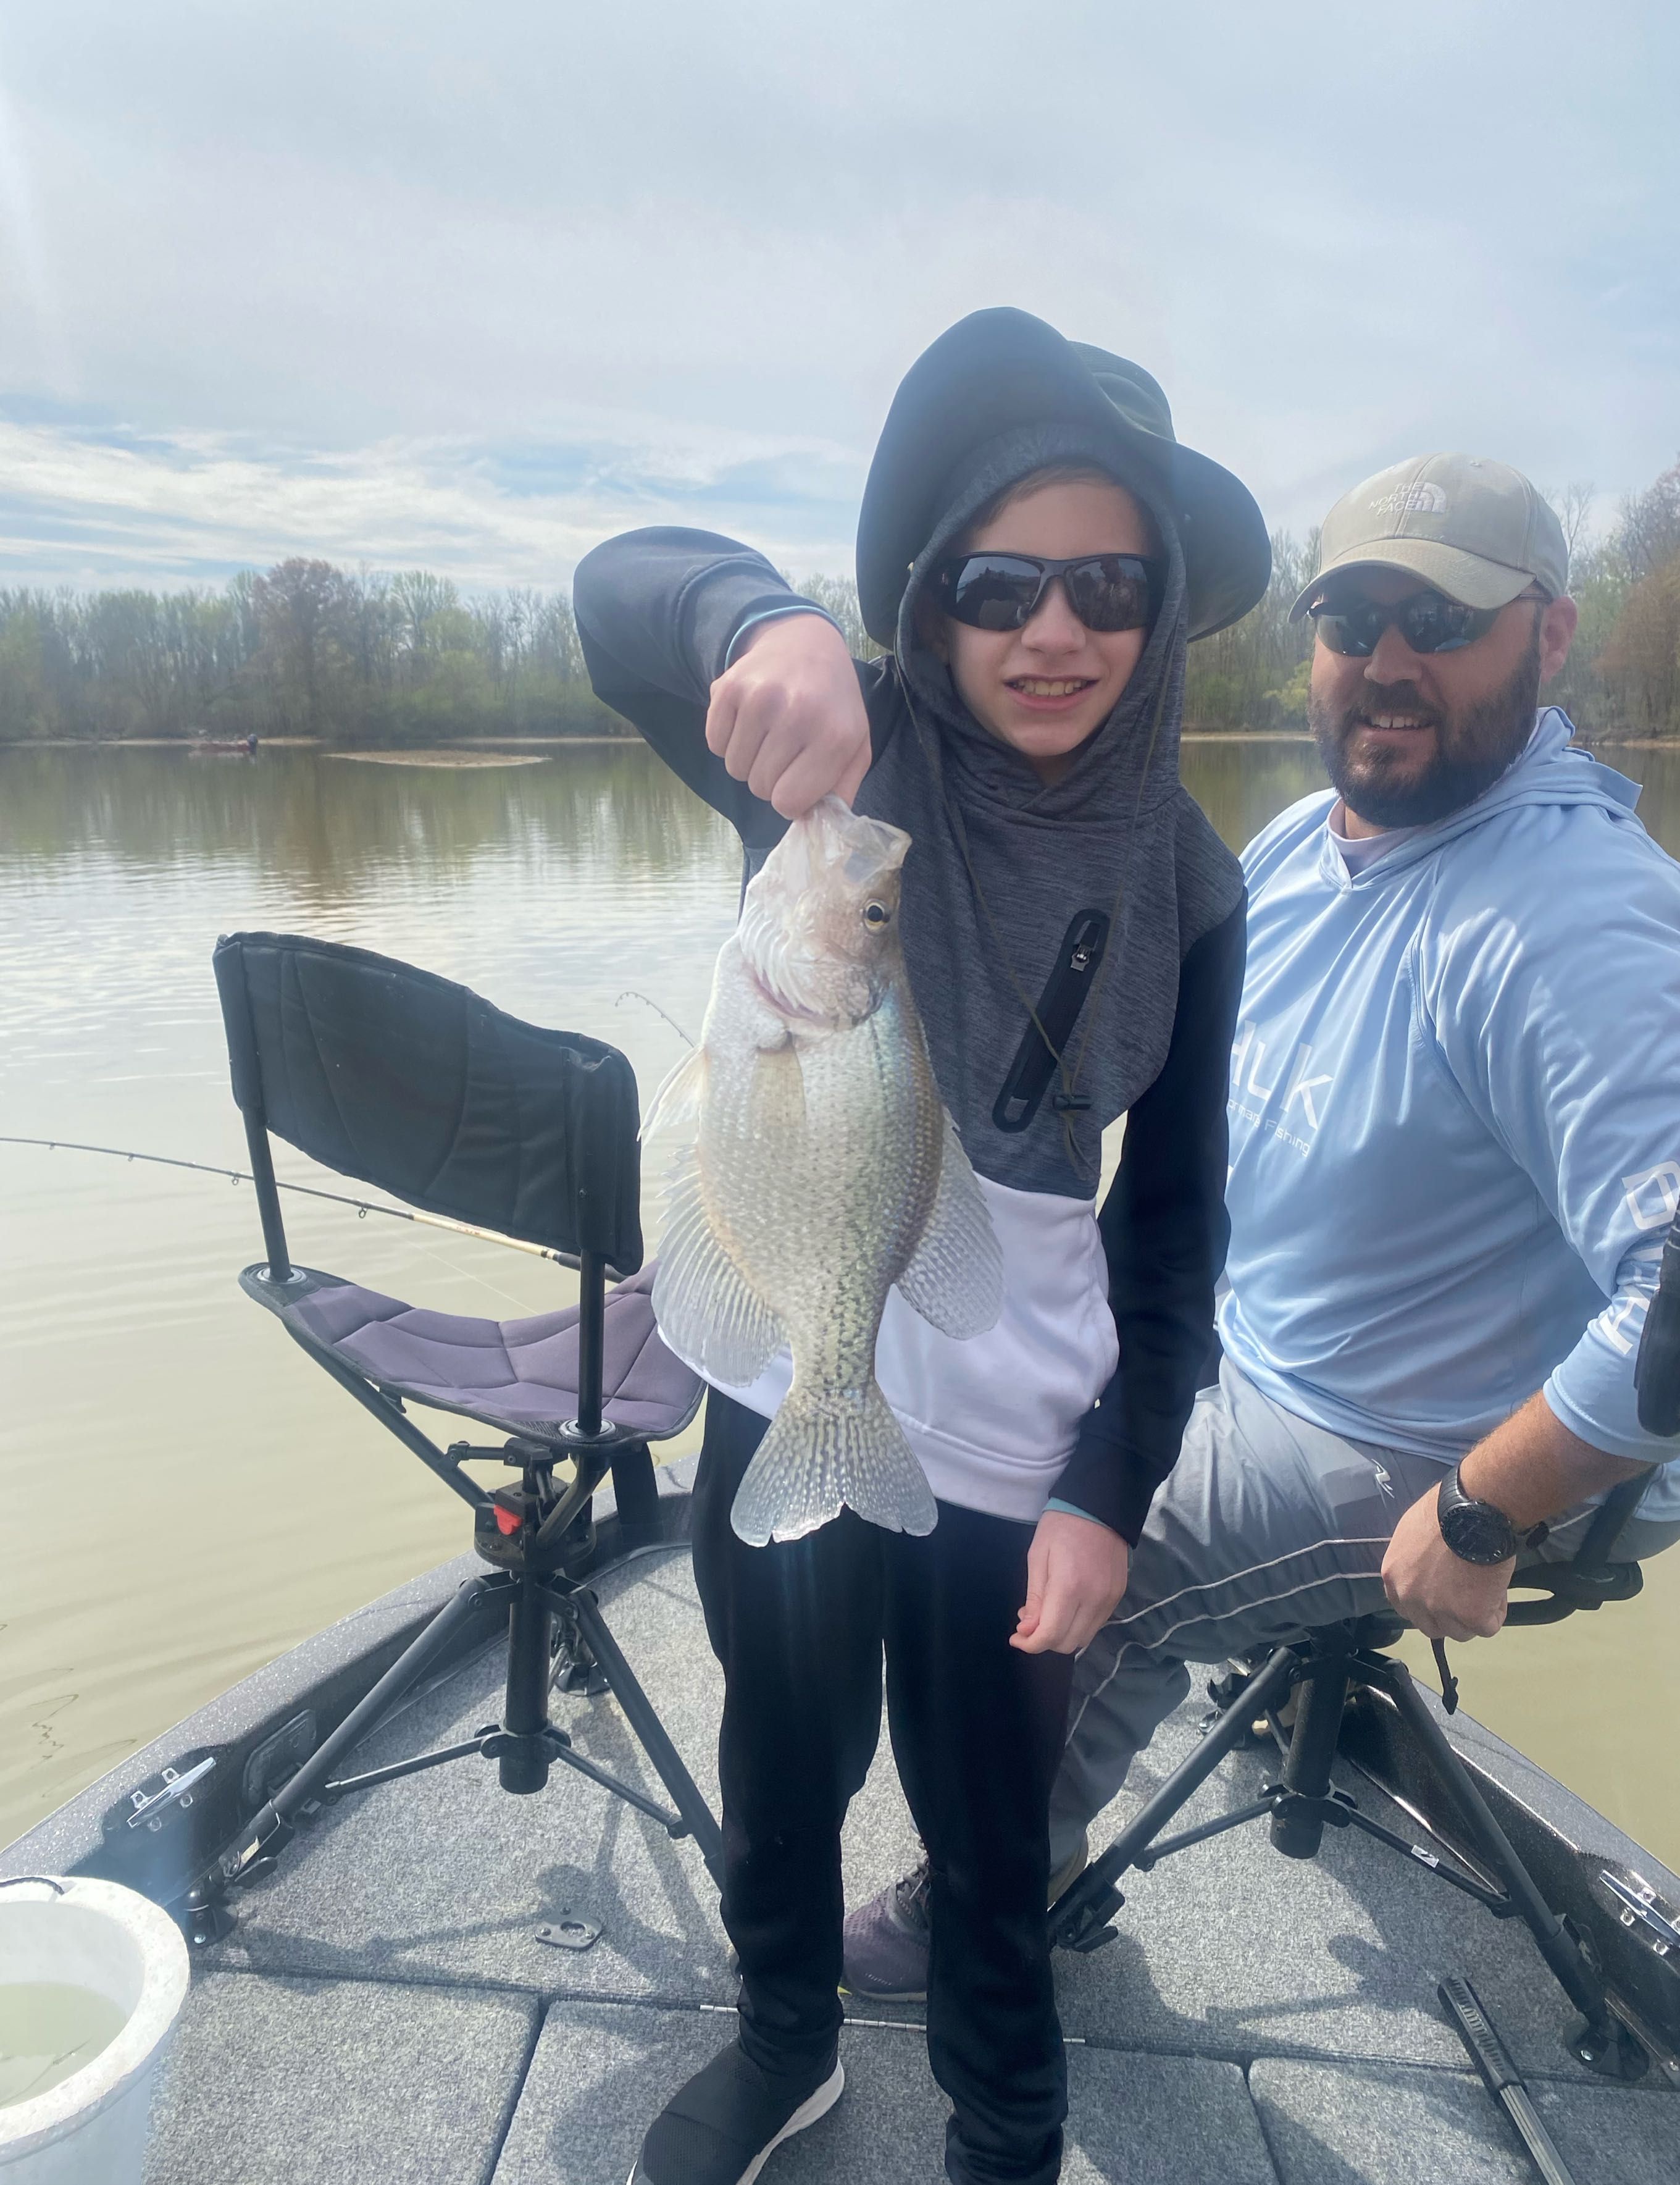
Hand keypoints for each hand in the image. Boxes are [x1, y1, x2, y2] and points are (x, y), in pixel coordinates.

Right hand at [706, 613, 870, 817]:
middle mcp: (797, 715)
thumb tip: (816, 827)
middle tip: (785, 751)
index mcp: (835, 737)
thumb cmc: (833, 702)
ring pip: (735, 769)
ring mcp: (759, 699)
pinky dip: (728, 740)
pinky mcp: (728, 688)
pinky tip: (750, 721)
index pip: (788, 802)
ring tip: (769, 734)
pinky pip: (715, 744)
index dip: (790, 798)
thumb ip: (841, 790)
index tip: (798, 779)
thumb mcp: (855, 745)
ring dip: (749, 760)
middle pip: (759, 788)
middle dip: (770, 778)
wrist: (805, 642)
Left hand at [1011, 1508, 1130, 1654]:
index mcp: (1069, 1587)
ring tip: (1046, 1613)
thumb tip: (1027, 1631)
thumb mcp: (1037, 1557)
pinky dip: (1078, 1625)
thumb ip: (1034, 1598)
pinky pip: (1096, 1624)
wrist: (1099, 1507)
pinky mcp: (1118, 1596)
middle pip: (1068, 1644)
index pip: (1051, 1635)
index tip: (1015, 1638)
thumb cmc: (1060, 1527)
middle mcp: (1094, 1600)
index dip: (1030, 1645)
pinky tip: (1066, 1607)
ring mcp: (1110, 1600)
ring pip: (1084, 1638)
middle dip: (1044, 1641)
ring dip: (1062, 1635)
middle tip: (1029, 1622)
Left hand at [1381, 1484, 1512, 1641]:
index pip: (1406, 1607)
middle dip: (1450, 1616)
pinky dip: (1496, 1612)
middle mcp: (1410, 1597)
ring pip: (1459, 1632)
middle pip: (1431, 1625)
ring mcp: (1439, 1609)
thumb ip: (1414, 1560)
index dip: (1428, 1605)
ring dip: (1474, 1617)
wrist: (1474, 1511)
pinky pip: (1487, 1627)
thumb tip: (1427, 1569)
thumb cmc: (1446, 1511)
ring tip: (1486, 1588)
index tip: (1445, 1596)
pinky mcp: (1470, 1616)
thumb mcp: (1413, 1532)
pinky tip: (1497, 1590)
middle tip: (1469, 1596)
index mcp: (1394, 1576)